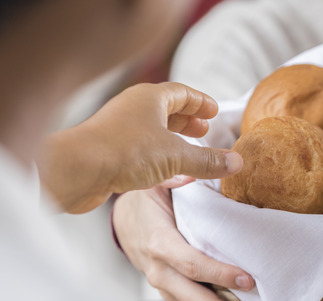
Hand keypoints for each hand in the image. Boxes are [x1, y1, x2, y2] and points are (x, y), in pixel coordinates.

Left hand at [39, 82, 242, 212]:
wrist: (76, 171)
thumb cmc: (124, 152)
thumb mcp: (176, 156)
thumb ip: (208, 160)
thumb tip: (237, 162)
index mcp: (150, 99)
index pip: (182, 93)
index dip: (201, 102)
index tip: (215, 111)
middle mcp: (133, 110)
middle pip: (166, 111)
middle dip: (188, 122)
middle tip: (206, 130)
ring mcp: (120, 132)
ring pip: (154, 133)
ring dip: (174, 142)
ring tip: (192, 152)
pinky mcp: (111, 154)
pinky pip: (143, 153)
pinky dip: (161, 160)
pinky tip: (171, 175)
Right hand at [113, 186, 290, 300]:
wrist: (124, 218)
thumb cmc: (148, 195)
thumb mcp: (161, 178)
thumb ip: (186, 174)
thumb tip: (225, 161)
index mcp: (158, 244)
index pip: (190, 264)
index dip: (219, 274)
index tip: (249, 279)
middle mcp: (162, 274)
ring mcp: (171, 290)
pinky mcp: (180, 298)